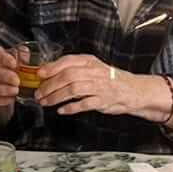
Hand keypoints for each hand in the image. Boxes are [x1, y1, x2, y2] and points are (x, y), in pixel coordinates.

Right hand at [0, 43, 23, 114]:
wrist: (6, 88)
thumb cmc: (12, 70)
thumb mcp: (18, 60)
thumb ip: (22, 55)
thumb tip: (25, 53)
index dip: (3, 57)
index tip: (14, 64)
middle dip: (3, 75)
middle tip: (17, 80)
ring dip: (2, 89)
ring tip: (16, 90)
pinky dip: (1, 100)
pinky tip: (12, 98)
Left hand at [36, 53, 158, 119]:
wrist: (133, 90)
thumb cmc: (109, 79)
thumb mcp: (92, 67)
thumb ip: (73, 68)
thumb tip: (48, 72)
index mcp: (90, 62)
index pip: (67, 61)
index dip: (51, 68)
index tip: (40, 75)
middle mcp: (94, 72)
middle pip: (68, 76)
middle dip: (50, 86)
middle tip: (39, 93)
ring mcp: (100, 87)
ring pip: (73, 89)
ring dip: (56, 97)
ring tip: (46, 102)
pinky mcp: (103, 101)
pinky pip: (84, 104)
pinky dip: (71, 107)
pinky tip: (62, 110)